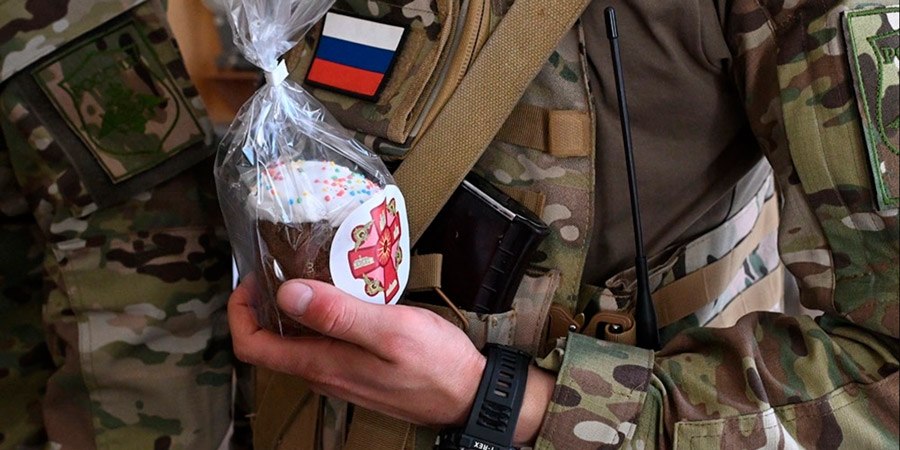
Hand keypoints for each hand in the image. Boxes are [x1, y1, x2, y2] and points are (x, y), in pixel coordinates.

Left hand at [228, 276, 485, 426]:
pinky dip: (320, 317)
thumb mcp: (389, 331)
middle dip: (265, 303)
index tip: (253, 278)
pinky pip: (322, 343)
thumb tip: (287, 294)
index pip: (252, 346)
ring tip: (312, 269)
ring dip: (293, 308)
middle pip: (271, 342)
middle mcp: (322, 373)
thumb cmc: (435, 364)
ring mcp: (339, 374)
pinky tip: (342, 293)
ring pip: (296, 342)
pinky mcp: (356, 370)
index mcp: (321, 364)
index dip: (241, 311)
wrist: (469, 396)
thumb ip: (338, 314)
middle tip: (282, 262)